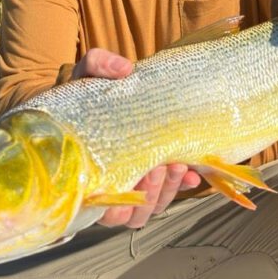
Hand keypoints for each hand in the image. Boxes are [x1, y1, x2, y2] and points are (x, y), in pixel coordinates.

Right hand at [69, 50, 202, 226]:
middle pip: (133, 213)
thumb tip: (123, 70)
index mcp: (87, 175)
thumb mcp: (84, 76)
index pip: (104, 207)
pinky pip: (168, 193)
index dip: (124, 200)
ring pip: (151, 207)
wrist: (99, 99)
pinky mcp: (152, 178)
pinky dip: (182, 185)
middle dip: (152, 192)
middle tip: (160, 165)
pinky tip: (193, 173)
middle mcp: (108, 188)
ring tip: (178, 164)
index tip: (140, 172)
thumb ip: (97, 64)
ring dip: (168, 190)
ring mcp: (131, 187)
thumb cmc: (85, 95)